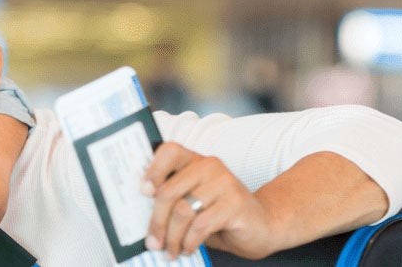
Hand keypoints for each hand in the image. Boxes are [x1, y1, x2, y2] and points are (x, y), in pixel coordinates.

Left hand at [142, 142, 275, 259]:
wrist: (262, 225)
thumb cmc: (219, 214)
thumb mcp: (192, 202)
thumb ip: (172, 200)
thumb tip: (139, 216)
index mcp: (195, 161)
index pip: (169, 151)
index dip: (153, 170)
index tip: (143, 192)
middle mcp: (209, 166)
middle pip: (168, 191)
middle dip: (156, 222)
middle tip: (152, 242)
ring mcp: (225, 183)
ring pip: (182, 211)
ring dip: (172, 237)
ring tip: (170, 251)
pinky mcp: (235, 204)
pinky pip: (201, 225)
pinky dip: (189, 241)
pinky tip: (188, 249)